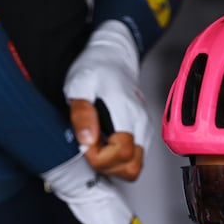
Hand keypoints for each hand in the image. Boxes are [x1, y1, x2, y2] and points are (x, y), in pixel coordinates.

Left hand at [64, 20, 150, 181]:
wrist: (112, 56)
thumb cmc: (96, 69)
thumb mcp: (79, 85)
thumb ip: (82, 114)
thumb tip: (87, 141)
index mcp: (127, 111)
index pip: (123, 154)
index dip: (100, 158)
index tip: (85, 146)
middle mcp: (141, 123)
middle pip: (132, 168)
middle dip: (107, 167)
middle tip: (90, 149)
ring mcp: (144, 130)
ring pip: (135, 168)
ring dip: (112, 166)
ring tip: (96, 147)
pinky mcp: (143, 134)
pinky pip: (134, 160)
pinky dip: (117, 161)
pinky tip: (103, 145)